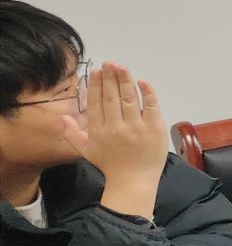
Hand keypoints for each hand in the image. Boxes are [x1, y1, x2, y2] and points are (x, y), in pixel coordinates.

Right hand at [71, 63, 167, 218]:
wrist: (133, 181)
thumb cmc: (110, 165)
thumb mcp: (87, 151)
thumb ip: (73, 134)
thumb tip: (62, 117)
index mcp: (98, 131)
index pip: (96, 103)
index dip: (96, 86)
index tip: (96, 71)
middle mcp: (116, 127)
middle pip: (112, 97)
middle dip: (110, 78)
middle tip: (109, 63)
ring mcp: (136, 127)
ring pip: (129, 98)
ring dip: (125, 80)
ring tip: (121, 67)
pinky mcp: (154, 128)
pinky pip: (151, 106)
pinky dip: (147, 93)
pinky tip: (142, 82)